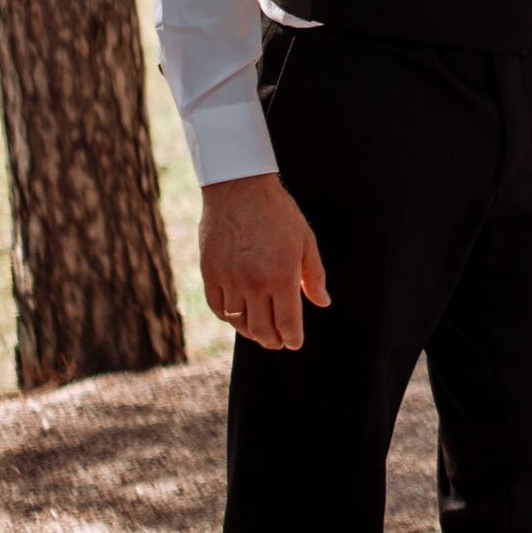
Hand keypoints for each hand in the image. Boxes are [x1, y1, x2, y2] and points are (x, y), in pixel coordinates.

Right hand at [200, 172, 329, 350]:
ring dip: (250, 333)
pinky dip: (228, 318)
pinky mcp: (209, 273)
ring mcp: (228, 279)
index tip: (295, 343)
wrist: (240, 189)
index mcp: (281, 276)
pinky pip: (217, 307)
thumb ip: (314, 276)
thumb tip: (323, 302)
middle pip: (262, 328)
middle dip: (273, 341)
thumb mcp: (306, 241)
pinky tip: (237, 318)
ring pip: (238, 322)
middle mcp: (253, 283)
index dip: (292, 338)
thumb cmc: (279, 213)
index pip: (288, 322)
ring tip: (260, 333)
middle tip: (278, 343)